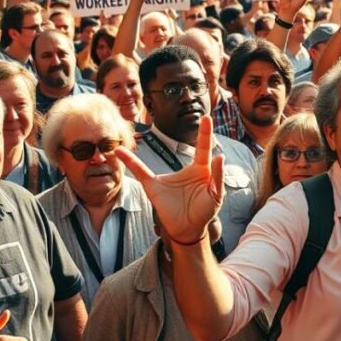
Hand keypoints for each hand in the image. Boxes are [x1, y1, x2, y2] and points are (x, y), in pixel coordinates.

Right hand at [117, 116, 224, 244]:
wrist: (188, 229)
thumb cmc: (204, 211)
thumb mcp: (216, 195)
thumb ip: (218, 177)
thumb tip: (220, 157)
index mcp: (202, 170)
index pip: (204, 147)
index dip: (205, 132)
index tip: (207, 117)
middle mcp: (186, 170)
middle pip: (185, 148)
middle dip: (195, 132)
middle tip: (202, 112)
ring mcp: (169, 177)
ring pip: (168, 153)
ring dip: (159, 142)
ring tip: (160, 129)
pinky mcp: (154, 186)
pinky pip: (140, 172)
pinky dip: (130, 162)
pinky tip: (120, 152)